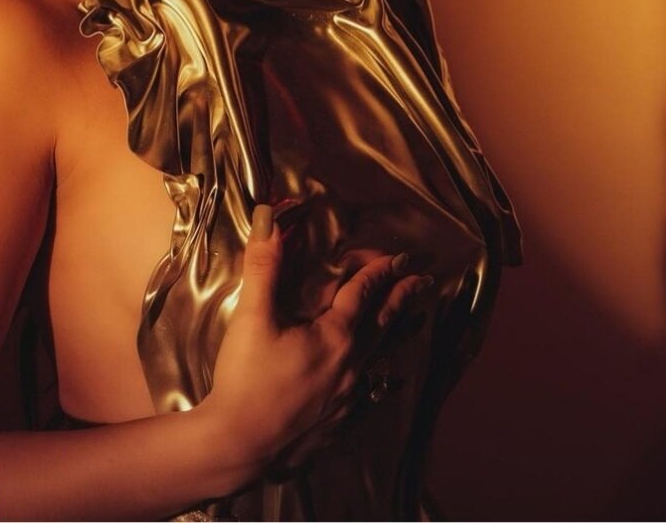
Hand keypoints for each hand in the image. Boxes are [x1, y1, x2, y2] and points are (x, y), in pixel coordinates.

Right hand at [199, 205, 433, 477]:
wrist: (239, 444)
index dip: (381, 271)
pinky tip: (391, 382)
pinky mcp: (339, 424)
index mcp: (334, 336)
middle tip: (426, 283)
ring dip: (399, 335)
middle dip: (404, 299)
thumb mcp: (252, 316)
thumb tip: (270, 221)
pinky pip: (372, 396)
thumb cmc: (246, 378)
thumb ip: (264, 267)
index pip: (363, 294)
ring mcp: (348, 398)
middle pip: (384, 324)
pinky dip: (385, 382)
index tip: (401, 257)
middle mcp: (350, 365)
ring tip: (418, 322)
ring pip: (383, 359)